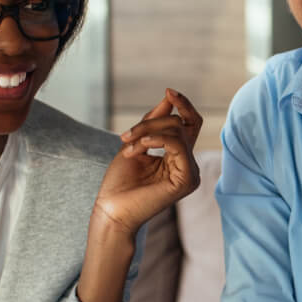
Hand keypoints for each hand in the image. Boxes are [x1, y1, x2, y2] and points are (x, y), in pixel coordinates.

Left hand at [93, 89, 202, 235]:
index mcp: (178, 157)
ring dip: (147, 131)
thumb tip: (169, 97)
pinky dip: (156, 139)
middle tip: (126, 136)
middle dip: (152, 121)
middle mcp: (188, 165)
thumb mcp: (136, 142)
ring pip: (177, 131)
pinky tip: (140, 147)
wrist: (111, 210)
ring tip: (127, 145)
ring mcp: (190, 173)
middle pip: (181, 124)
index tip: (169, 91)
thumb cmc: (120, 182)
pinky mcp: (187, 180)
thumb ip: (154, 122)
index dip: (183, 105)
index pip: (190, 124)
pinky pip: (178, 145)